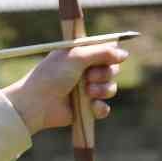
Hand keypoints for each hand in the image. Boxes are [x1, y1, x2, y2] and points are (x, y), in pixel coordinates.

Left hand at [1, 43, 127, 135]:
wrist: (37, 103)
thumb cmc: (52, 76)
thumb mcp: (76, 56)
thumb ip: (101, 52)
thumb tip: (124, 54)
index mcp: (80, 55)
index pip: (106, 51)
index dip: (110, 55)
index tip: (109, 58)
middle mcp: (84, 71)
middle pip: (112, 69)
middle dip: (105, 73)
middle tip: (89, 77)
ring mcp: (85, 90)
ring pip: (111, 88)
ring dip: (103, 90)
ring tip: (87, 93)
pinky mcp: (85, 109)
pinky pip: (104, 108)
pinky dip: (100, 108)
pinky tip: (91, 107)